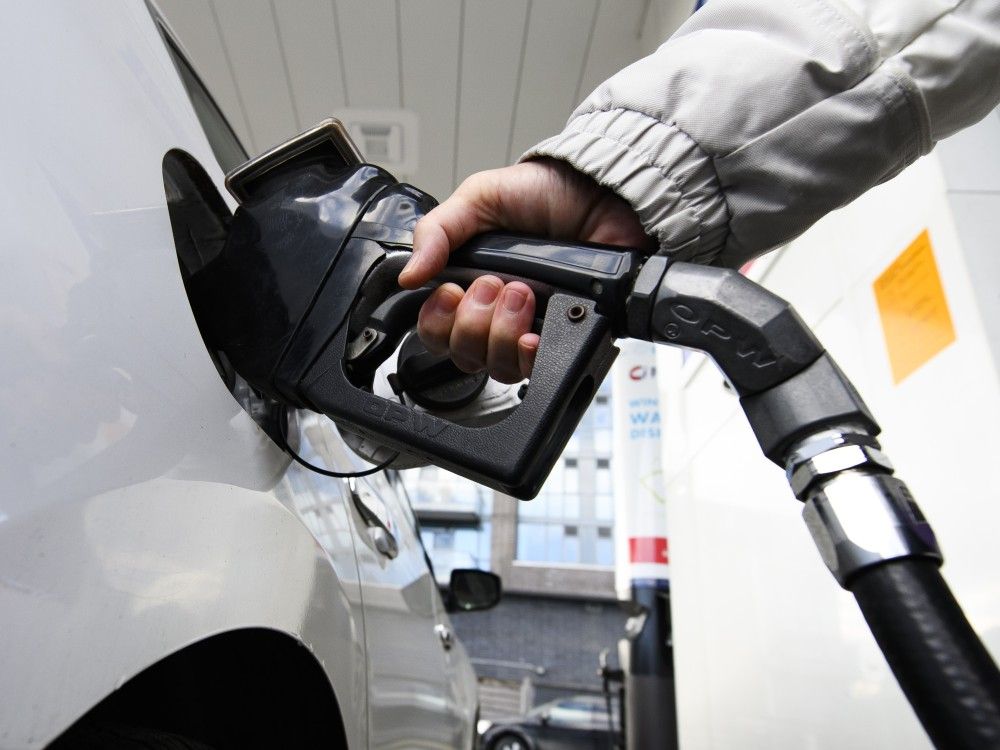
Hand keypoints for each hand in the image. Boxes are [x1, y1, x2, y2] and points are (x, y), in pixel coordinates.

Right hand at [398, 158, 652, 382]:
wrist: (602, 194)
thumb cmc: (545, 192)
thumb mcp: (479, 198)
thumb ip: (437, 231)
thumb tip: (407, 275)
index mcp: (470, 284)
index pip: (437, 330)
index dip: (437, 322)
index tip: (450, 292)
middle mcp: (498, 314)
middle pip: (464, 355)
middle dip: (473, 322)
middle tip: (495, 283)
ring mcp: (531, 329)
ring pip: (498, 367)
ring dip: (502, 332)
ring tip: (524, 294)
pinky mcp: (565, 336)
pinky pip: (537, 369)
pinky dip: (529, 356)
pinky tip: (533, 334)